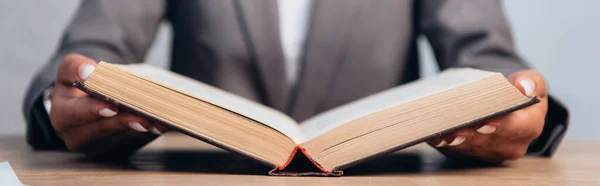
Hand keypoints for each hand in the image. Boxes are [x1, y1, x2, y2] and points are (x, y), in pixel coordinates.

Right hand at [49, 54, 167, 156]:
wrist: (88, 97)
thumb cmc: (81, 81)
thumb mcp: (71, 68)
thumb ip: (75, 66)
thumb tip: (88, 71)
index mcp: (61, 115)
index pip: (75, 114)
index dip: (93, 110)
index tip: (112, 107)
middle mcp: (75, 136)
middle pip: (101, 130)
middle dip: (124, 123)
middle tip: (143, 117)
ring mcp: (96, 146)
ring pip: (118, 139)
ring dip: (139, 130)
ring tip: (157, 121)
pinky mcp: (113, 150)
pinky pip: (130, 144)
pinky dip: (146, 134)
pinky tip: (160, 125)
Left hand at [427, 70, 547, 162]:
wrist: (505, 103)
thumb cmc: (518, 91)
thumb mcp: (531, 81)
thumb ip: (531, 81)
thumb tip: (524, 87)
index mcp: (529, 126)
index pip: (516, 128)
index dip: (500, 125)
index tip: (484, 122)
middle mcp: (511, 145)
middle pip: (486, 140)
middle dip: (469, 134)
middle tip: (453, 127)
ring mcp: (489, 152)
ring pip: (469, 147)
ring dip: (453, 140)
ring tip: (439, 131)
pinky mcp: (472, 154)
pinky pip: (455, 150)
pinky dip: (443, 142)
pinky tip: (432, 135)